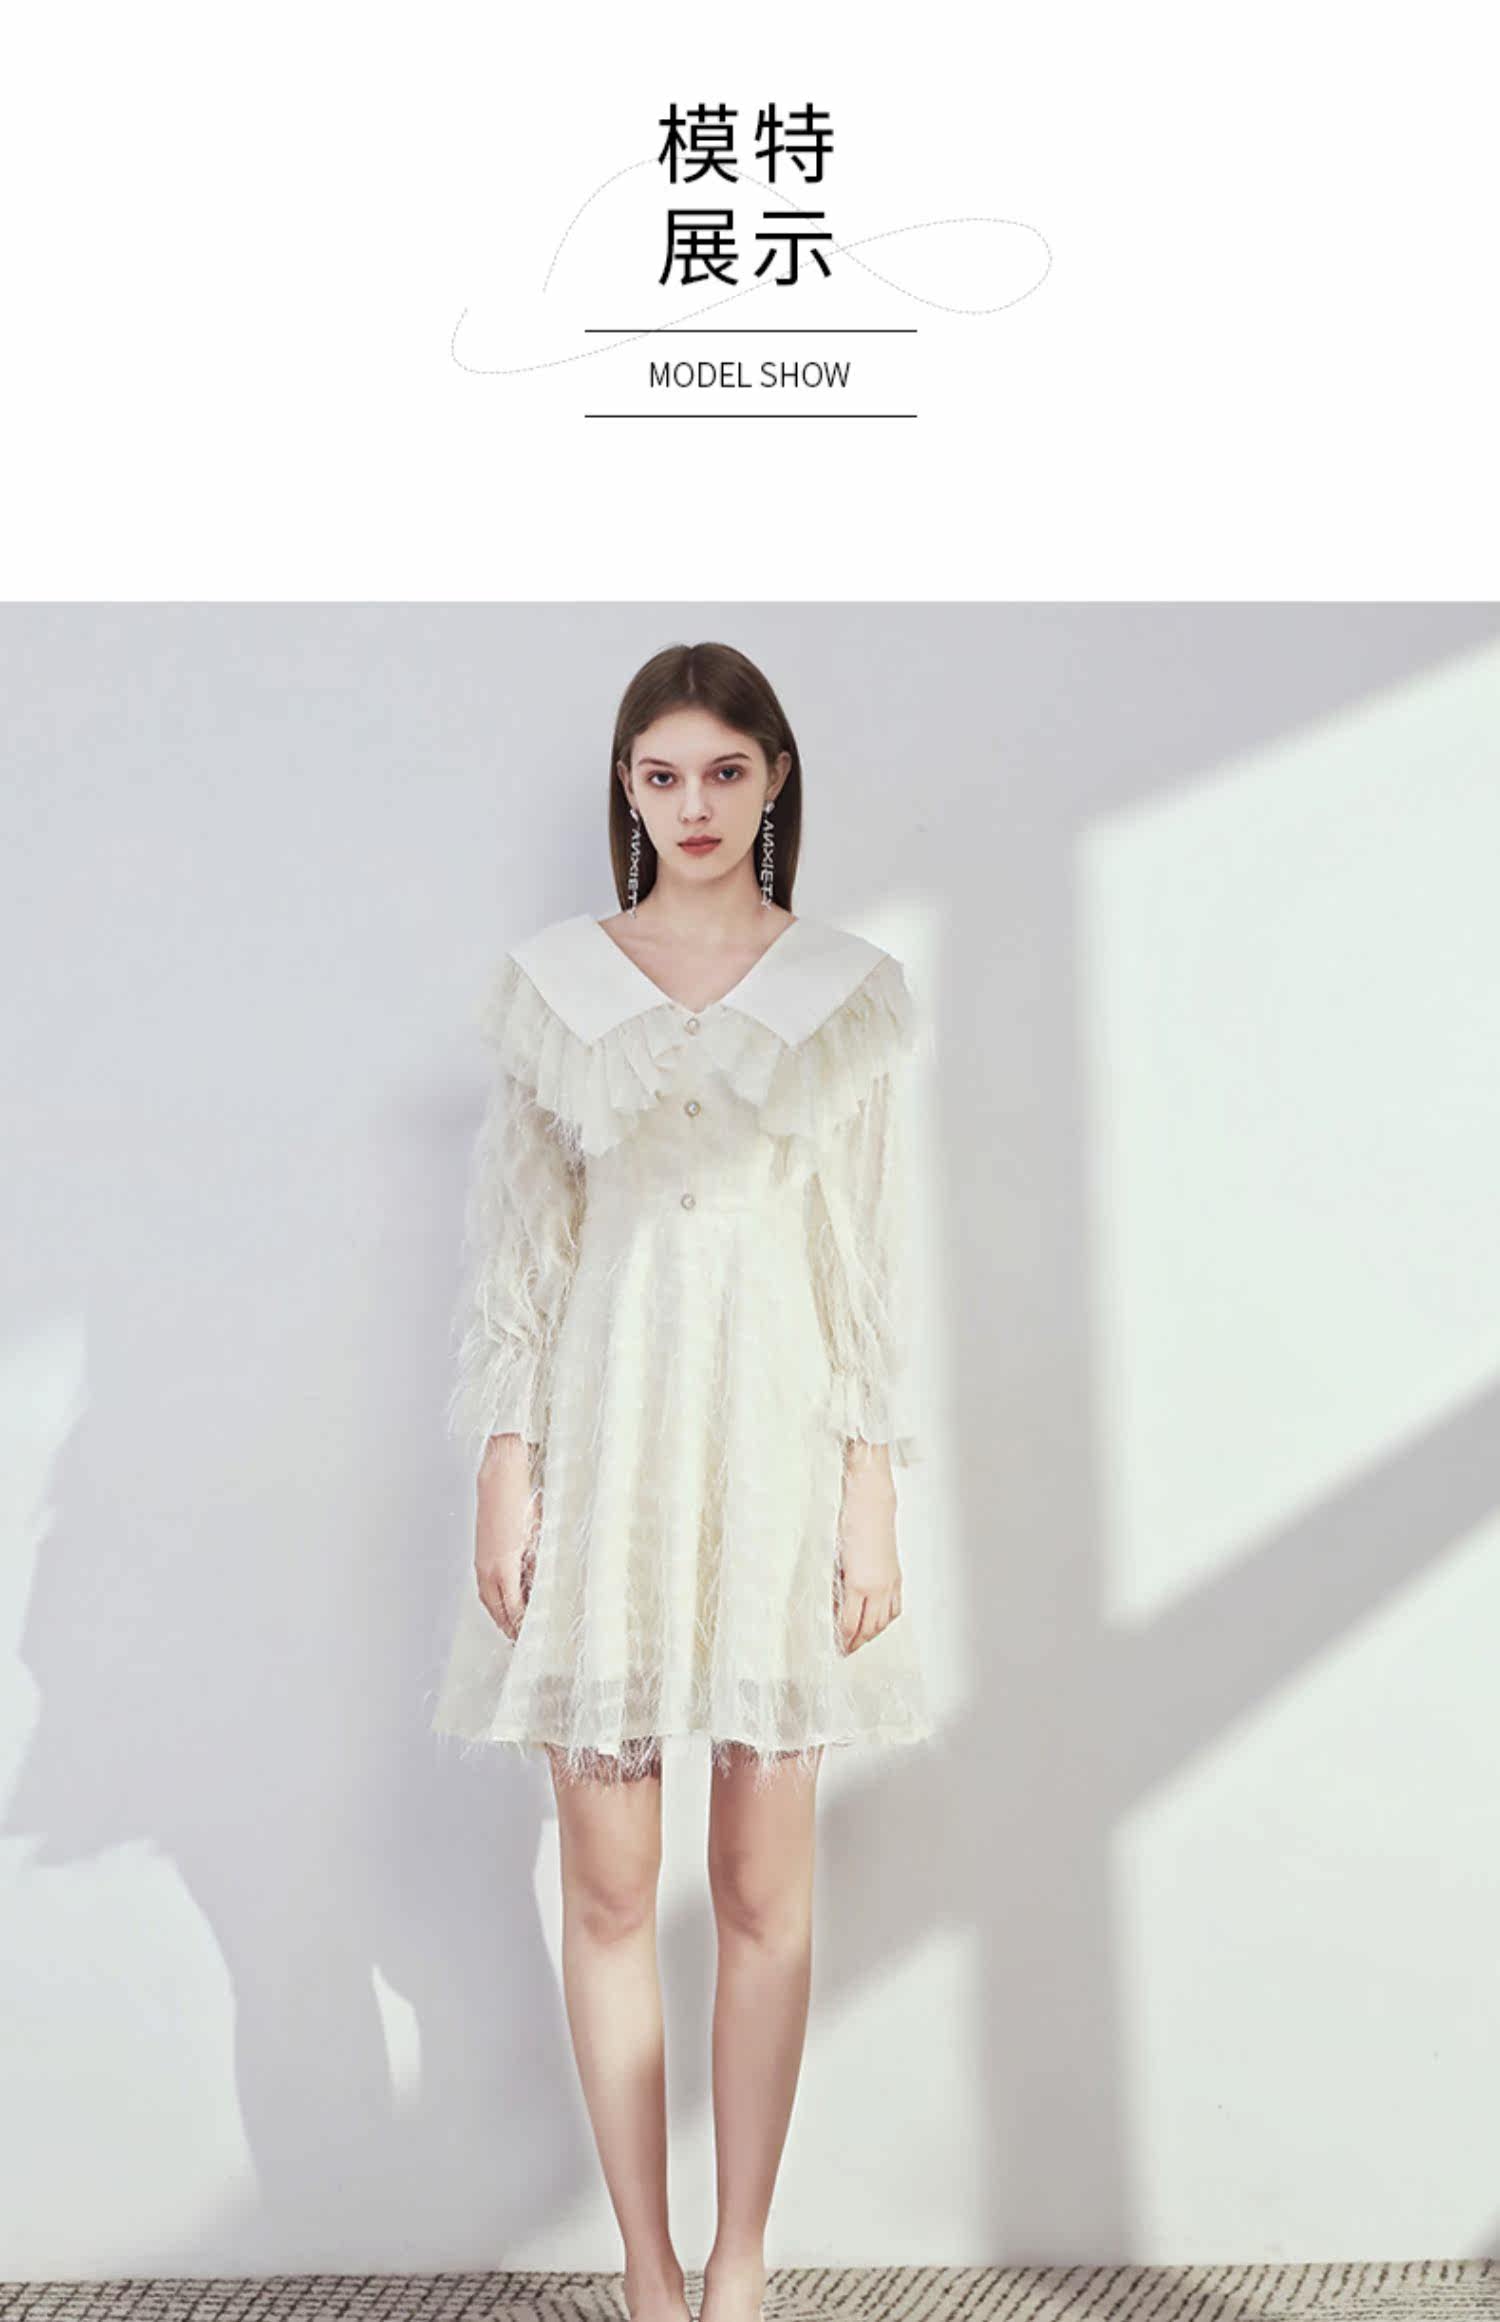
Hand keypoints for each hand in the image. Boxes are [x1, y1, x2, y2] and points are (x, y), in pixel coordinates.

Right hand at [474, 1434, 541, 1641]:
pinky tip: (502, 1600)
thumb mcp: (540, 1536)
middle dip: (509, 1627)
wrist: (499, 1475)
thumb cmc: (522, 1500)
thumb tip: (545, 1586)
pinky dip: (493, 1599)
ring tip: (511, 1627)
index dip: (523, 1625)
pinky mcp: (481, 1553)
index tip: (533, 1636)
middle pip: (497, 1609)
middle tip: (521, 1641)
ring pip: (487, 1599)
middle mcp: (488, 1568)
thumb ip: (540, 1565)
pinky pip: (484, 1585)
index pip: (514, 1608)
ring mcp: (481, 1561)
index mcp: (504, 1567)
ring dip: (499, 1615)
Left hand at [835, 1443, 902, 1653]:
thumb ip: (833, 1584)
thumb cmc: (847, 1519)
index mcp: (858, 1584)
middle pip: (869, 1629)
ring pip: (884, 1621)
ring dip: (872, 1635)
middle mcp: (878, 1587)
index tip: (834, 1649)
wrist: (870, 1497)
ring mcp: (890, 1581)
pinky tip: (879, 1621)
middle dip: (856, 1643)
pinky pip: (895, 1606)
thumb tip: (830, 1605)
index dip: (841, 1641)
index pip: (849, 1625)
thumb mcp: (832, 1555)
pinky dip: (886, 1619)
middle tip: (844, 1652)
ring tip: (859, 1641)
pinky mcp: (896, 1574)